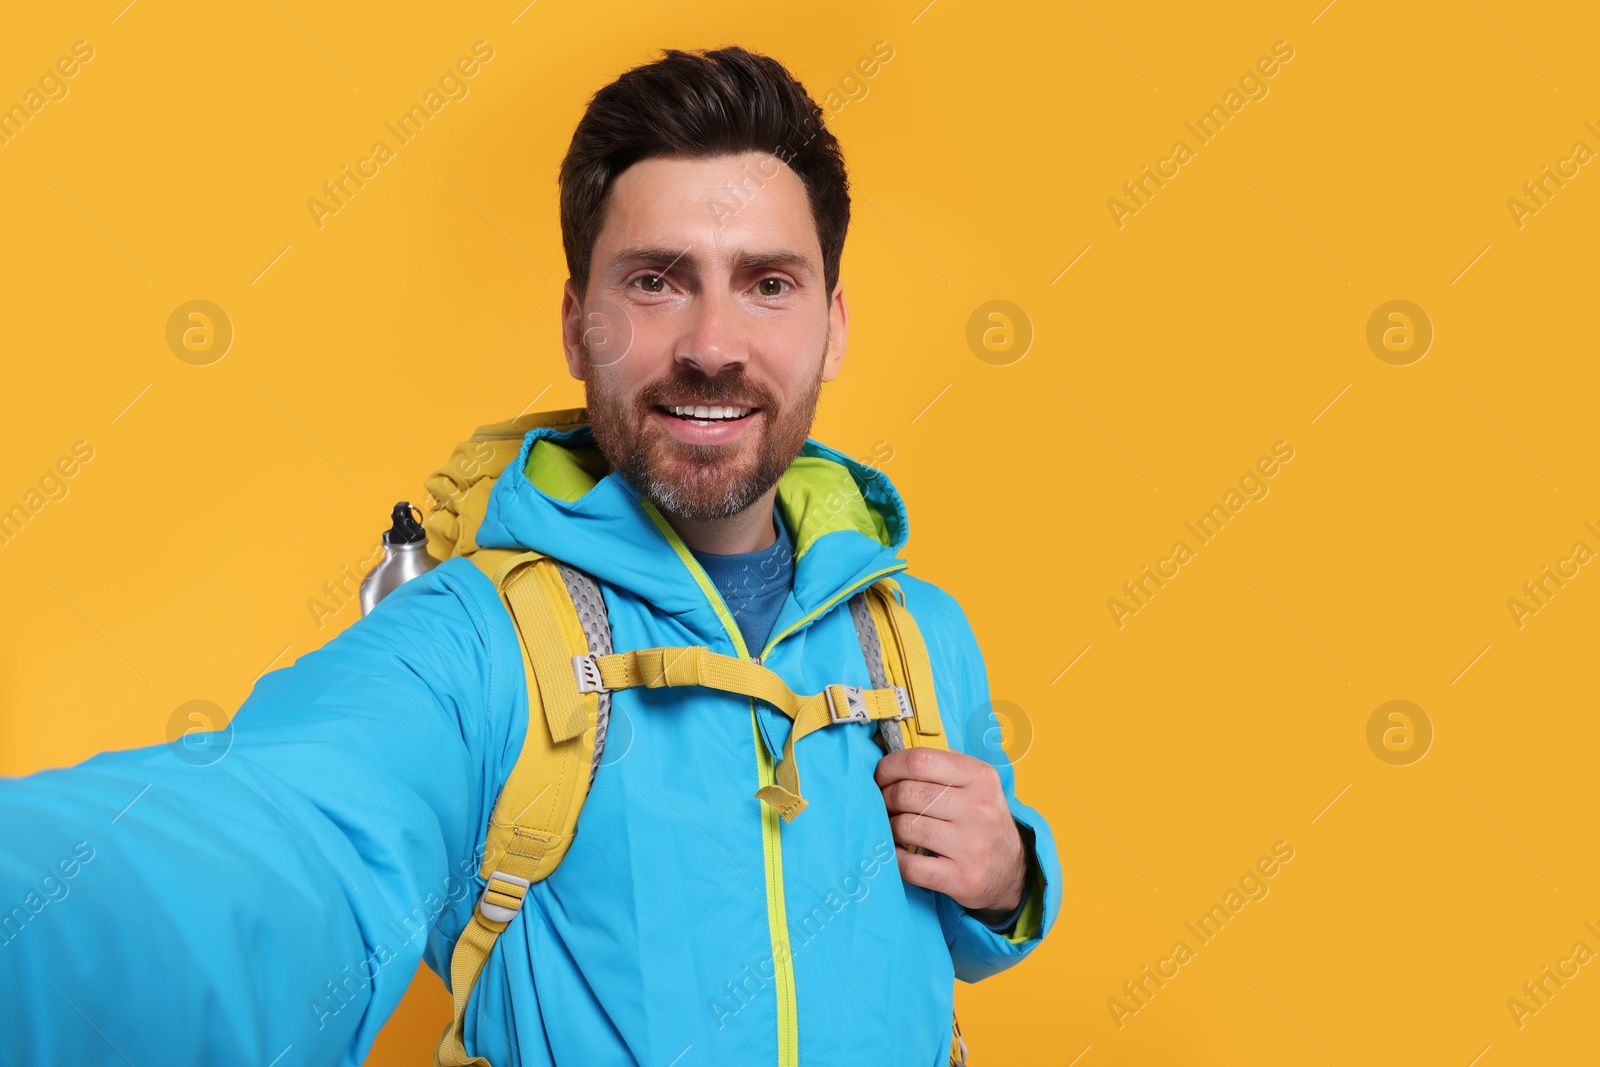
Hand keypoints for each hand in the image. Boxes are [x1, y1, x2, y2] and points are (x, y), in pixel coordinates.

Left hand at [873, 747, 1025, 912]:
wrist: (1012, 869)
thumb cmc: (981, 819)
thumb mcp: (975, 782)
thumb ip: (941, 765)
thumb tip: (892, 755)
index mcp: (980, 777)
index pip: (920, 761)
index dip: (890, 767)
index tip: (881, 776)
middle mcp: (979, 809)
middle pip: (907, 794)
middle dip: (884, 798)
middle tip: (882, 804)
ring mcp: (972, 845)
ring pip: (905, 827)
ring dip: (888, 827)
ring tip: (892, 826)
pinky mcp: (963, 878)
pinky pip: (910, 865)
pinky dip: (896, 858)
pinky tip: (899, 852)